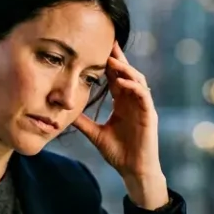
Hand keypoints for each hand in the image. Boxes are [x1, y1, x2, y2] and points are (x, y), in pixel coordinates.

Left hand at [73, 43, 168, 208]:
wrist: (134, 171)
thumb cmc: (119, 154)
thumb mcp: (96, 134)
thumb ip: (83, 122)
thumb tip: (63, 113)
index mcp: (122, 103)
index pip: (115, 78)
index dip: (107, 64)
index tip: (95, 49)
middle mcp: (134, 101)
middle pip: (127, 73)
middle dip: (117, 58)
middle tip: (106, 42)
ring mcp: (143, 106)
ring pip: (137, 79)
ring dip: (125, 69)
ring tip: (111, 60)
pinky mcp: (150, 114)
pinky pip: (143, 95)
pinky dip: (132, 86)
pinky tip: (120, 82)